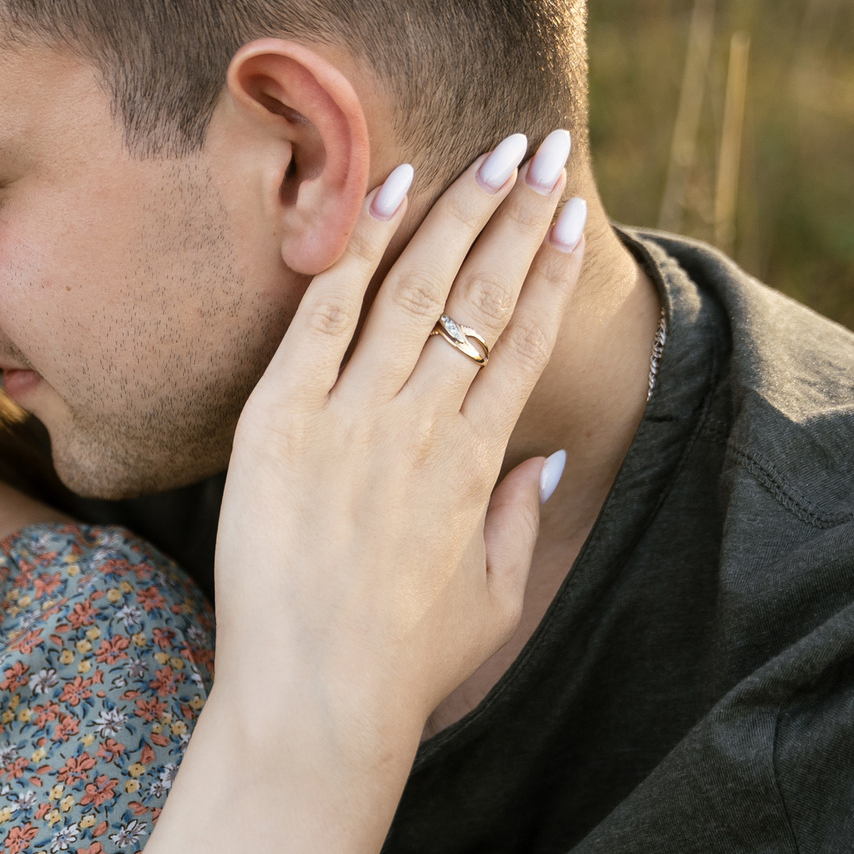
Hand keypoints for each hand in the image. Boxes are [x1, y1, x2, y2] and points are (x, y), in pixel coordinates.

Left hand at [213, 131, 585, 763]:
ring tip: (493, 151)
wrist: (314, 707)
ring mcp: (349, 424)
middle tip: (549, 147)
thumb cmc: (401, 670)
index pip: (523, 342)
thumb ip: (521, 521)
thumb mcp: (492, 601)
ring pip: (413, 291)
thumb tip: (546, 456)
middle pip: (480, 298)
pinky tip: (391, 187)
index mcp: (476, 468)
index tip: (574, 212)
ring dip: (458, 211)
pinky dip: (356, 247)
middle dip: (520, 213)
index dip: (551, 269)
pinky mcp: (279, 428)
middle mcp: (421, 431)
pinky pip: (321, 317)